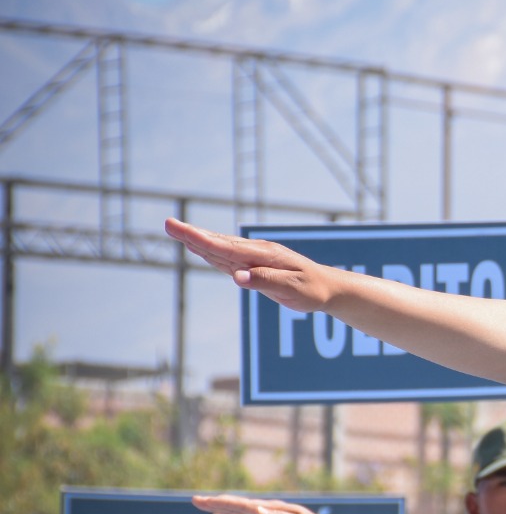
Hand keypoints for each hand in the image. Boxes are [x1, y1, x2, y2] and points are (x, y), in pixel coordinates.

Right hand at [166, 218, 337, 311]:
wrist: (329, 288)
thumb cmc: (314, 289)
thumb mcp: (292, 288)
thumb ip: (265, 281)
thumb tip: (237, 277)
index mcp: (264, 255)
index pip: (225, 247)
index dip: (199, 239)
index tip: (178, 228)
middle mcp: (257, 253)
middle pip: (218, 244)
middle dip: (192, 235)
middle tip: (168, 224)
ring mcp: (255, 258)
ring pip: (221, 250)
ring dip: (198, 241)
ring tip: (177, 231)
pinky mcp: (256, 267)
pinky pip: (229, 260)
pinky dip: (211, 253)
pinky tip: (200, 248)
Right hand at [191, 494, 338, 513]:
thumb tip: (256, 511)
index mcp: (270, 510)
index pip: (242, 505)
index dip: (222, 503)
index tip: (204, 501)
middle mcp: (264, 512)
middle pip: (235, 507)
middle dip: (215, 503)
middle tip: (195, 500)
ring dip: (219, 510)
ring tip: (202, 505)